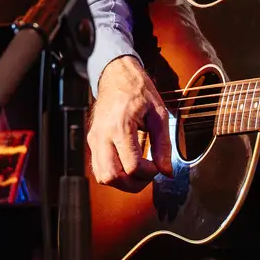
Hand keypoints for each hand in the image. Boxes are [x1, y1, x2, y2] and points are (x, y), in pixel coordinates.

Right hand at [86, 56, 171, 191]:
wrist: (116, 75)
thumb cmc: (139, 91)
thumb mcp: (159, 114)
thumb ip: (163, 144)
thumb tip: (167, 170)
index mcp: (121, 126)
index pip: (133, 165)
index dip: (150, 172)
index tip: (158, 165)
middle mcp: (103, 135)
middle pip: (113, 176)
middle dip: (135, 183)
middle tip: (148, 174)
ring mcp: (94, 139)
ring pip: (102, 177)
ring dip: (122, 182)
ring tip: (138, 172)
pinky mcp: (92, 141)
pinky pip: (98, 168)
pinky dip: (114, 174)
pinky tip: (127, 165)